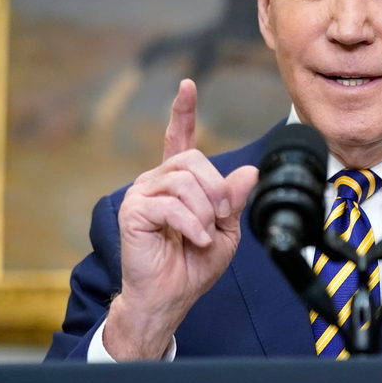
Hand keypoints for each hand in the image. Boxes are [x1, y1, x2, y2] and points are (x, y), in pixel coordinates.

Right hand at [103, 79, 258, 359]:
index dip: (183, 111)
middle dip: (215, 190)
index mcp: (178, 181)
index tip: (188, 85)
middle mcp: (156, 181)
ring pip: (185, 181)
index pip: (179, 137)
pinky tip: (195, 239)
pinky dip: (191, 224)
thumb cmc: (193, 265)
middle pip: (194, 160)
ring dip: (204, 212)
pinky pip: (171, 204)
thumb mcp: (226, 230)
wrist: (170, 297)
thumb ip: (233, 201)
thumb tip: (248, 172)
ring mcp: (142, 194)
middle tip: (217, 219)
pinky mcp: (133, 211)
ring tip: (203, 235)